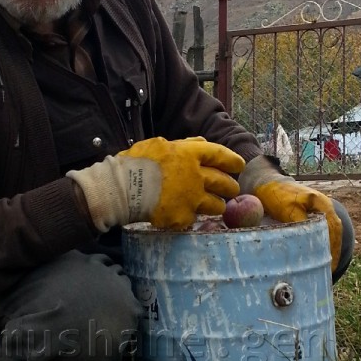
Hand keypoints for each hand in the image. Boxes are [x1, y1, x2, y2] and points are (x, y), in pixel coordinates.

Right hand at [67, 136, 244, 231]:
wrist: (122, 188)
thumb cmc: (136, 162)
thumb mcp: (159, 144)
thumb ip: (183, 145)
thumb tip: (201, 142)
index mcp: (190, 155)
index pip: (220, 155)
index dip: (232, 160)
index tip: (239, 165)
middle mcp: (197, 176)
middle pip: (224, 183)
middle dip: (230, 186)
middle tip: (231, 189)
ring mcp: (192, 199)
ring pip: (216, 205)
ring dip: (217, 204)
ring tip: (215, 206)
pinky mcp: (184, 217)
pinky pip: (194, 218)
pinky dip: (191, 217)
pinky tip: (185, 215)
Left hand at [239, 156, 352, 275]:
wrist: (267, 183)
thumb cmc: (276, 196)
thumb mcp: (288, 211)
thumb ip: (302, 225)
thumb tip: (313, 244)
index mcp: (322, 203)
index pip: (334, 229)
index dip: (333, 248)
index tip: (331, 266)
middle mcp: (325, 206)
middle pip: (335, 232)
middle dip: (333, 252)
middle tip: (330, 272)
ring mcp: (320, 210)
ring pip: (330, 232)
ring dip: (328, 249)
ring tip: (325, 268)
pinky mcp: (312, 214)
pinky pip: (322, 231)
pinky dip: (321, 243)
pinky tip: (317, 256)